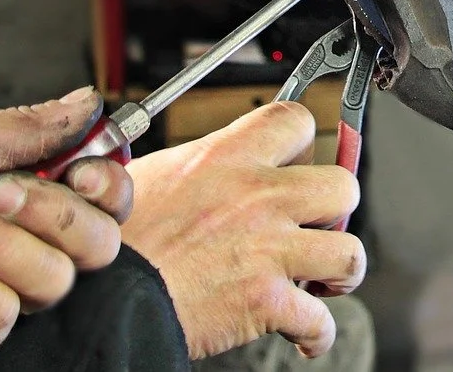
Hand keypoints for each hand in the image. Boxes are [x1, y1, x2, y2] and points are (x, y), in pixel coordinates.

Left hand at [0, 88, 134, 369]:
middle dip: (49, 214)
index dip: (110, 187)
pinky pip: (1, 313)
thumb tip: (90, 103)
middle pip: (98, 243)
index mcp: (35, 193)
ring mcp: (6, 292)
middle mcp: (30, 244)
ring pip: (52, 279)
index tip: (80, 173)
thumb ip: (27, 126)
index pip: (110, 199)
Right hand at [121, 102, 363, 359]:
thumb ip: (197, 164)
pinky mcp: (266, 301)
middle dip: (337, 209)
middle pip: (343, 186)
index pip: (295, 120)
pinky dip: (317, 333)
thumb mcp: (151, 175)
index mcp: (228, 156)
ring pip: (349, 252)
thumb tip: (212, 163)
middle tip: (318, 224)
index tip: (299, 160)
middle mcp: (257, 196)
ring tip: (323, 277)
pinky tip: (304, 332)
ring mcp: (268, 249)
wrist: (103, 296)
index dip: (303, 141)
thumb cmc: (117, 240)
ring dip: (340, 270)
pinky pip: (321, 320)